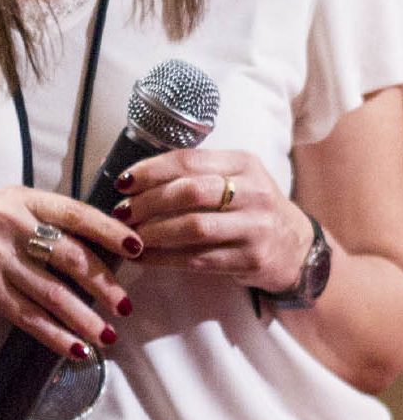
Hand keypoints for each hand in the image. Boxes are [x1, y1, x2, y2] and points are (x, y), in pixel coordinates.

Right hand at [0, 187, 142, 360]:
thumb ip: (38, 218)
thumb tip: (89, 244)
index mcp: (20, 198)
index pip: (76, 213)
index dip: (110, 231)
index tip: (137, 248)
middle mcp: (11, 224)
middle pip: (72, 256)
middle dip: (105, 284)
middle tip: (126, 304)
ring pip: (54, 292)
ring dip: (86, 318)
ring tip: (109, 335)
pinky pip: (29, 316)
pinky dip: (56, 335)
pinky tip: (74, 348)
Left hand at [112, 149, 313, 293]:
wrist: (295, 247)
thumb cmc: (251, 209)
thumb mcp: (236, 179)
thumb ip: (197, 174)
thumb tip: (136, 179)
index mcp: (243, 163)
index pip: (189, 160)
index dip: (150, 170)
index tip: (123, 182)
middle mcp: (253, 191)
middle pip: (190, 192)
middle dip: (148, 202)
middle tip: (123, 212)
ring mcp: (254, 227)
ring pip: (194, 227)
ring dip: (154, 233)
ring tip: (130, 236)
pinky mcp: (250, 259)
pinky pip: (199, 259)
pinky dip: (166, 259)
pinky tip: (146, 257)